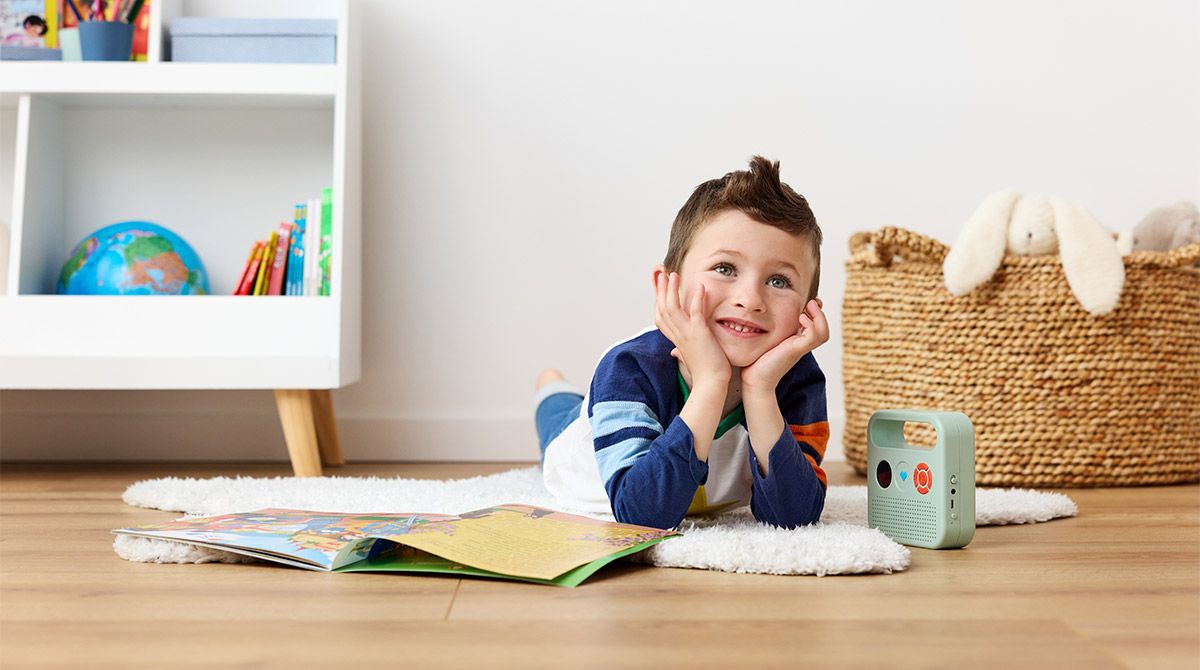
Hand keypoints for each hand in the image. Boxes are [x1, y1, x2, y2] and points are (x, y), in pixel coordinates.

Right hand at [653, 268, 730, 386]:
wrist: (711, 385)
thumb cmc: (704, 372)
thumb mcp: (689, 358)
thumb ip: (681, 350)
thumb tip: (674, 352)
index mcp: (676, 339)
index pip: (660, 317)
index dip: (657, 300)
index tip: (658, 285)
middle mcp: (677, 335)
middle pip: (662, 308)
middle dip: (660, 289)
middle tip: (661, 272)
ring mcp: (687, 335)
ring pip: (672, 308)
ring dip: (672, 290)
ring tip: (673, 274)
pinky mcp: (699, 335)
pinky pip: (695, 313)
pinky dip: (696, 299)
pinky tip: (700, 286)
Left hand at [740, 298, 828, 391]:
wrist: (754, 381)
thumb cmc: (756, 362)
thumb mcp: (765, 340)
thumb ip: (766, 329)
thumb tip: (758, 313)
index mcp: (795, 342)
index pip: (815, 327)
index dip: (816, 313)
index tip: (810, 302)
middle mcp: (800, 346)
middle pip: (823, 330)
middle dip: (820, 314)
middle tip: (812, 302)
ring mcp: (799, 348)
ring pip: (823, 333)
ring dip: (819, 317)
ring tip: (809, 306)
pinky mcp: (796, 350)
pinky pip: (813, 336)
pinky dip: (811, 324)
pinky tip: (801, 318)